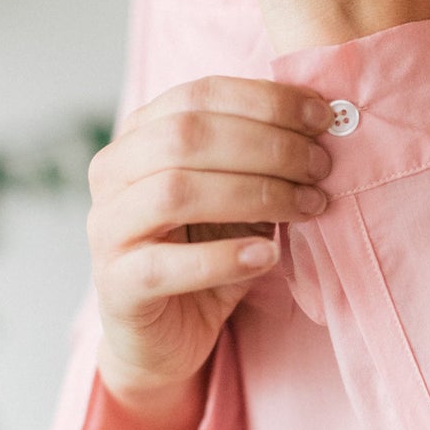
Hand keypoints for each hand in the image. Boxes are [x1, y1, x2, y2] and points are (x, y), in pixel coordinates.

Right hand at [86, 72, 335, 398]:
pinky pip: (165, 265)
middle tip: (321, 167)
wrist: (166, 334)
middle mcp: (112, 173)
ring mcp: (107, 228)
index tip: (322, 116)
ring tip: (307, 207)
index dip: (265, 101)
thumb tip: (322, 120)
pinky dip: (223, 257)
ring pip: (174, 191)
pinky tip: (267, 256)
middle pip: (186, 137)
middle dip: (267, 145)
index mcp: (139, 135)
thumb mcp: (238, 194)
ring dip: (254, 194)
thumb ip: (262, 156)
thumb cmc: (205, 251)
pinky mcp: (116, 284)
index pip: (199, 95)